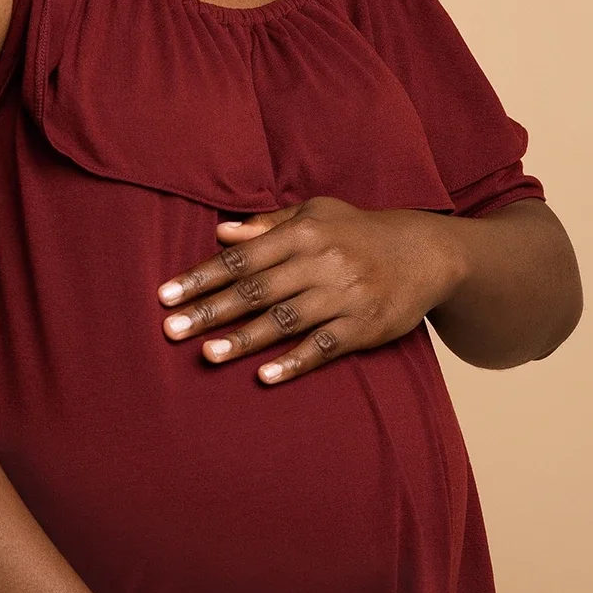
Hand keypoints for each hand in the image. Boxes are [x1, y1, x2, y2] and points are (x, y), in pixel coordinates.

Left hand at [154, 197, 464, 384]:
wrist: (427, 252)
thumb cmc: (359, 231)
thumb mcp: (317, 215)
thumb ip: (268, 225)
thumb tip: (220, 233)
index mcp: (304, 233)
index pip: (242, 257)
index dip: (202, 276)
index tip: (165, 296)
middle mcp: (322, 262)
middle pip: (257, 290)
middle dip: (211, 310)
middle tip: (171, 330)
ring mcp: (345, 296)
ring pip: (286, 320)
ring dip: (245, 339)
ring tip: (208, 354)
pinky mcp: (365, 326)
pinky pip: (324, 347)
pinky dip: (295, 362)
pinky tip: (265, 376)